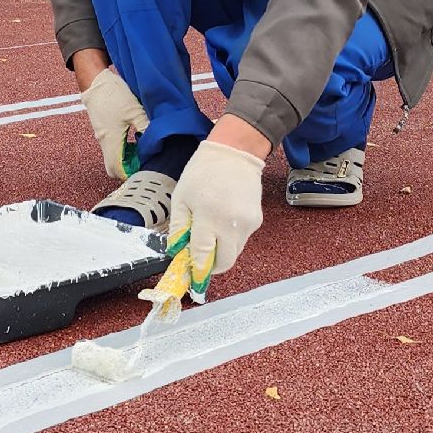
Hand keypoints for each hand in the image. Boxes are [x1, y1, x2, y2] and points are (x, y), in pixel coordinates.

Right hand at [79, 69, 148, 179]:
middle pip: (113, 167)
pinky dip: (123, 150)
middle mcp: (104, 142)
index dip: (130, 174)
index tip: (144, 171)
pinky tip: (135, 140)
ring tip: (142, 150)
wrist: (96, 82)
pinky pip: (112, 148)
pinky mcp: (103, 131)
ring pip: (113, 157)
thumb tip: (157, 141)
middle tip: (144, 162)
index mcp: (111, 140)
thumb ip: (145, 128)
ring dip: (127, 159)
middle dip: (128, 169)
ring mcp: (102, 137)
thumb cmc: (114, 95)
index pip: (117, 169)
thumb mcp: (135, 111)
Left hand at [166, 140, 264, 297]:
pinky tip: (222, 220)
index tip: (190, 279)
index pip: (202, 254)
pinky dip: (229, 238)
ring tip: (209, 232)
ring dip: (220, 251)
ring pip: (234, 253)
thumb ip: (178, 227)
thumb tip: (176, 252)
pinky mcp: (256, 222)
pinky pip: (241, 240)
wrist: (235, 153)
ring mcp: (247, 223)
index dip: (195, 270)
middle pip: (224, 262)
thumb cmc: (203, 172)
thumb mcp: (180, 197)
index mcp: (209, 215)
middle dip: (210, 267)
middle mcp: (231, 222)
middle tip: (199, 259)